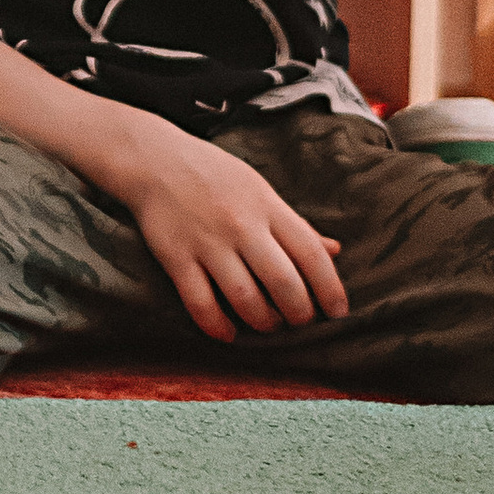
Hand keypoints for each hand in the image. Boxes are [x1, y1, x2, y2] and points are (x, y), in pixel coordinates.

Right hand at [118, 123, 346, 342]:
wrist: (156, 160)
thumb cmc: (216, 177)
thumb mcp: (261, 191)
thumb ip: (296, 224)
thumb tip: (335, 251)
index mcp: (268, 207)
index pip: (311, 253)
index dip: (330, 288)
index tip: (338, 312)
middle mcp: (241, 225)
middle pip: (282, 281)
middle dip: (299, 313)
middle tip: (300, 321)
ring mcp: (207, 242)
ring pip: (244, 297)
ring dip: (263, 321)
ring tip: (268, 324)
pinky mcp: (176, 257)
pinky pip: (200, 302)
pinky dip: (217, 326)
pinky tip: (229, 333)